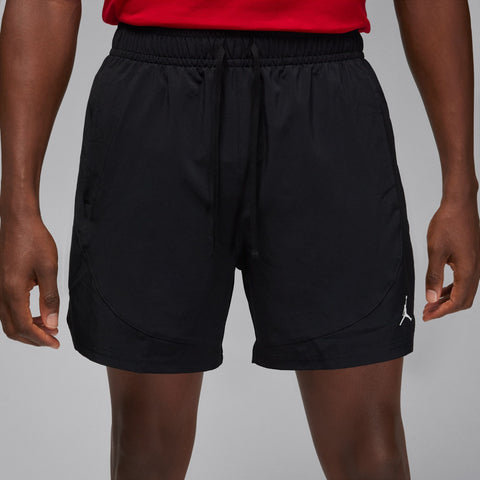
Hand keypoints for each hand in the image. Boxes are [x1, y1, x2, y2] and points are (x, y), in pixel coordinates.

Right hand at [0, 214, 59, 346]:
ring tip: (48, 327)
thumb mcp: (48, 269)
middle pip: (13, 329)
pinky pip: (6, 310)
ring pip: (8, 321)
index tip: (56, 344)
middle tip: (53, 339)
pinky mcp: (0, 284)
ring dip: (27, 329)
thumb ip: (50, 298)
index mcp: (12, 292)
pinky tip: (37, 313)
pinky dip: (21, 318)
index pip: (24, 327)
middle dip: (33, 339)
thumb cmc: (34, 241)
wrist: (18, 221)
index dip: (40, 339)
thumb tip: (51, 324)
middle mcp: (0, 294)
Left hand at [424, 196, 479, 320]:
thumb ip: (433, 276)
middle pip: (464, 300)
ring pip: (465, 290)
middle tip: (427, 312)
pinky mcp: (472, 258)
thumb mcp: (435, 251)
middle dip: (445, 308)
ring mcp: (476, 264)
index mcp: (467, 270)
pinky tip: (440, 288)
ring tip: (431, 302)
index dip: (441, 312)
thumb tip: (431, 298)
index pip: (457, 301)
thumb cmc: (448, 224)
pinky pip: (464, 280)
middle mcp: (475, 270)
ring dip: (448, 299)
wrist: (460, 204)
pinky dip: (452, 288)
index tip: (427, 316)